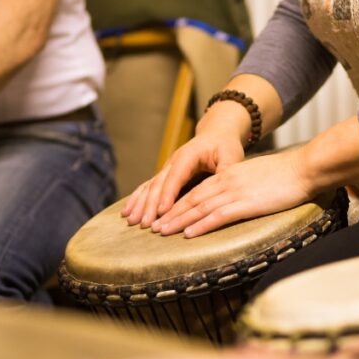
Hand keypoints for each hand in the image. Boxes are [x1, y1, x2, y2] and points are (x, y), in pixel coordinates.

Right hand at [122, 132, 244, 227]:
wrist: (216, 135)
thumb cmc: (225, 145)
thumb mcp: (231, 154)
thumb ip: (227, 169)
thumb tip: (225, 185)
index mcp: (188, 156)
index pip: (176, 176)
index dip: (169, 194)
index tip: (163, 211)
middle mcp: (173, 162)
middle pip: (158, 184)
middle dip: (150, 204)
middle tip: (145, 223)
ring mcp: (167, 169)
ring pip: (150, 187)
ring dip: (140, 204)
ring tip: (131, 221)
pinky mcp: (166, 176)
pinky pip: (148, 188)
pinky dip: (137, 200)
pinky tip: (127, 213)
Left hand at [150, 147, 318, 236]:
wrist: (304, 168)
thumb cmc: (288, 175)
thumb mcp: (260, 177)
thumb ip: (245, 185)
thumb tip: (239, 198)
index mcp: (230, 174)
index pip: (197, 190)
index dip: (178, 203)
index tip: (164, 214)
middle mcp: (227, 181)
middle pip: (192, 199)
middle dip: (170, 213)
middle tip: (153, 227)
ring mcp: (236, 192)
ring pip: (199, 207)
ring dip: (178, 221)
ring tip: (161, 232)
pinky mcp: (247, 203)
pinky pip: (218, 215)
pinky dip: (201, 225)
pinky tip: (189, 234)